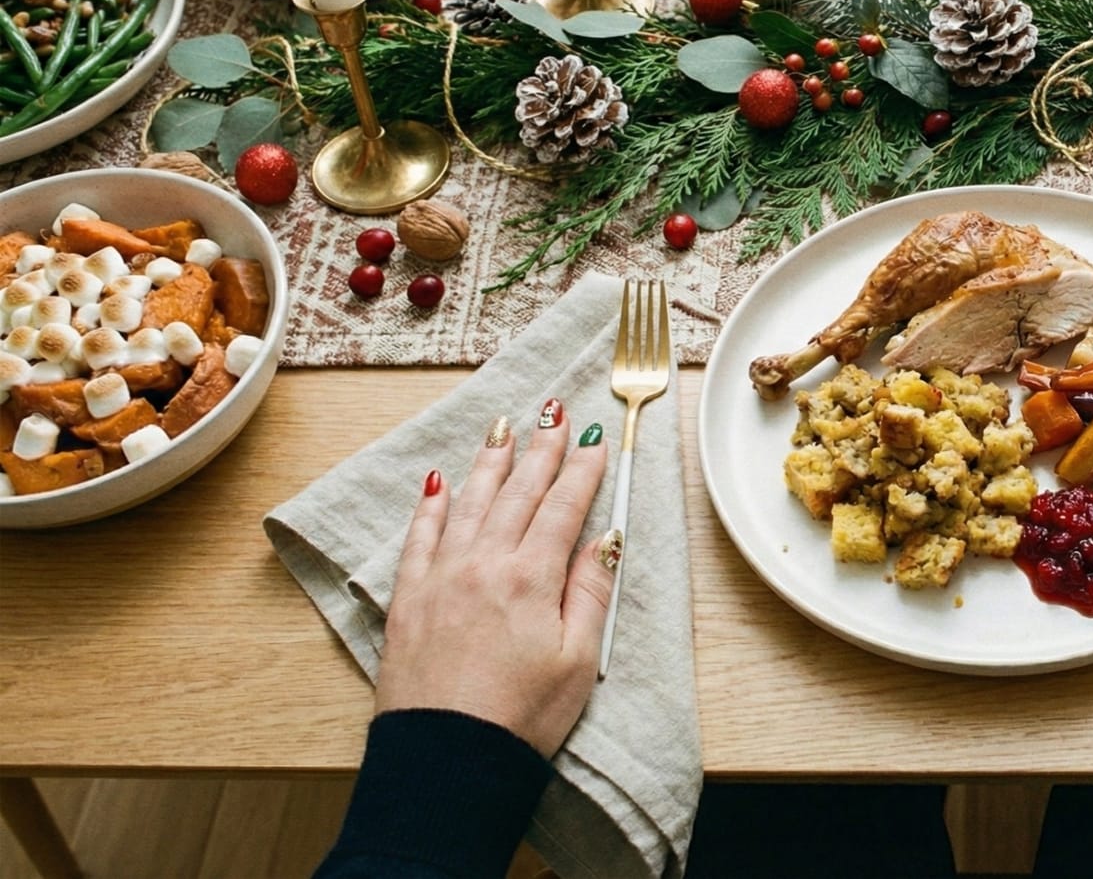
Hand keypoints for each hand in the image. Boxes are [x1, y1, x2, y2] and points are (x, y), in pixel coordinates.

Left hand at [376, 400, 614, 757]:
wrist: (447, 757)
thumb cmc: (520, 717)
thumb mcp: (577, 659)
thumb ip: (589, 592)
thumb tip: (605, 540)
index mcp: (531, 577)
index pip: (563, 508)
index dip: (582, 470)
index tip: (594, 438)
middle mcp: (484, 564)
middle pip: (518, 493)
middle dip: (541, 450)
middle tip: (554, 412)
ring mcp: (441, 578)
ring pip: (469, 503)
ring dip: (491, 463)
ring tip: (504, 429)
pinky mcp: (409, 600)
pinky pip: (420, 538)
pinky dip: (431, 507)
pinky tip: (439, 484)